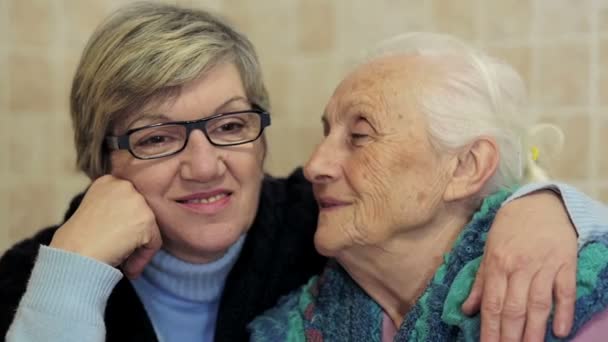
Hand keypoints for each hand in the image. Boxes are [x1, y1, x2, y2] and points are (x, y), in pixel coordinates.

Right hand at [50, 175, 161, 278]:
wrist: (73, 254)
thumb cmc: (77, 241)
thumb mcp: (94, 212)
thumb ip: (113, 210)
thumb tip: (130, 224)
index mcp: (109, 182)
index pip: (129, 202)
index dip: (125, 222)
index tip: (116, 237)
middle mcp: (124, 186)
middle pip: (141, 213)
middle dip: (133, 233)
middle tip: (120, 250)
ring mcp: (137, 201)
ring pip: (149, 228)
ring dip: (138, 247)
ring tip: (123, 261)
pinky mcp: (146, 219)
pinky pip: (154, 242)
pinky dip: (143, 258)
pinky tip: (128, 267)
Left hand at [462, 190, 576, 341]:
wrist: (540, 202)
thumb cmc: (510, 228)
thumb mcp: (489, 250)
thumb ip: (481, 281)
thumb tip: (467, 309)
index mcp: (497, 264)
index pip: (492, 304)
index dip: (489, 330)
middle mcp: (519, 266)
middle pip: (514, 309)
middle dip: (509, 337)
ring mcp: (544, 265)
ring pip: (538, 304)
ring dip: (534, 331)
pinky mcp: (566, 263)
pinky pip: (565, 291)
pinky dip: (564, 312)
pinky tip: (560, 331)